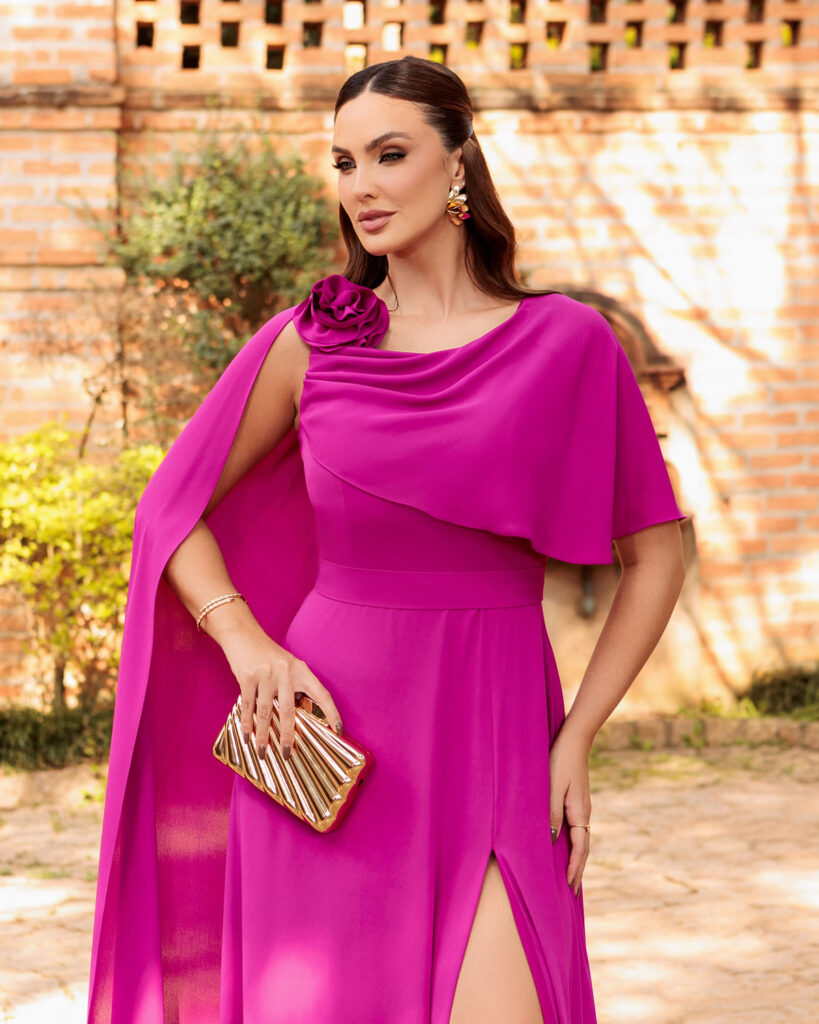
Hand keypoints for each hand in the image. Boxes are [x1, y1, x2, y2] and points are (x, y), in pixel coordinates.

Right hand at [216, 620, 343, 761]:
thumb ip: (294, 686)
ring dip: (263, 735)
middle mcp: (286, 672)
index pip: (322, 694)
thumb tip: (296, 716)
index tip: (338, 730)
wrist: (243, 633)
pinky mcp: (247, 676)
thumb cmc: (267, 653)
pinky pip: (248, 706)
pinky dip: (247, 724)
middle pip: (289, 710)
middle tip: (287, 754)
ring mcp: (266, 674)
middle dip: (287, 736)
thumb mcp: (287, 665)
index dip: (331, 712)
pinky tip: (247, 737)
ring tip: (263, 752)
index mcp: (301, 670)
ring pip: (266, 712)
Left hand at [548, 722, 591, 897]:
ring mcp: (581, 807)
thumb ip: (551, 813)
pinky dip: (573, 844)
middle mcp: (583, 812)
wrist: (574, 739)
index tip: (569, 888)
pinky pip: (576, 828)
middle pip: (583, 848)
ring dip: (576, 859)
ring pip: (580, 839)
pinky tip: (565, 846)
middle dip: (577, 870)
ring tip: (569, 876)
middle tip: (571, 892)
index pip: (579, 849)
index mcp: (579, 812)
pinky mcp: (576, 800)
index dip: (574, 869)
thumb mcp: (552, 787)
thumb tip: (552, 841)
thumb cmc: (560, 760)